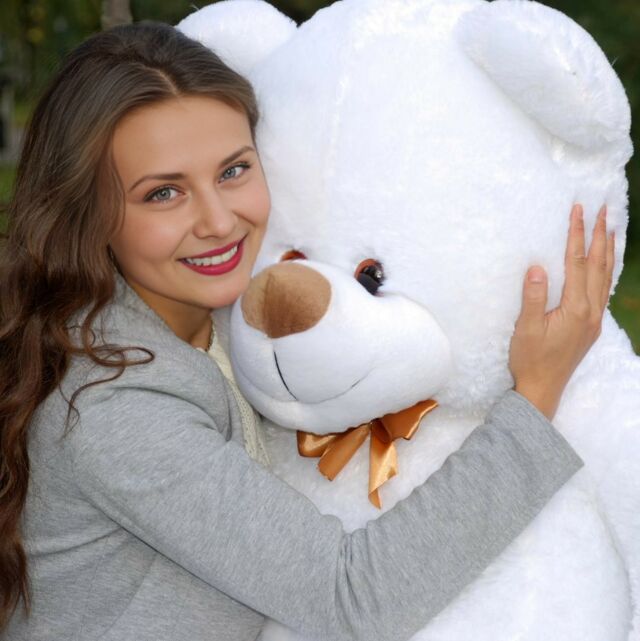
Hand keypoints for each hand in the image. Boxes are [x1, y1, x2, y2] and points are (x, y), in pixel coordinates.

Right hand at [509, 204, 614, 419]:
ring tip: (610, 229)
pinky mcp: (590, 326)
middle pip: (599, 266)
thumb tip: (537, 267)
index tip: (578, 210)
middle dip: (600, 235)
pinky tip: (603, 265)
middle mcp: (591, 312)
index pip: (578, 263)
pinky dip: (606, 270)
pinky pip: (604, 290)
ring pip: (606, 277)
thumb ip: (533, 297)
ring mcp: (593, 320)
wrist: (542, 389)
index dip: (577, 235)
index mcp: (575, 309)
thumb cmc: (529, 360)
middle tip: (603, 210)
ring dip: (608, 251)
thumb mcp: (524, 329)